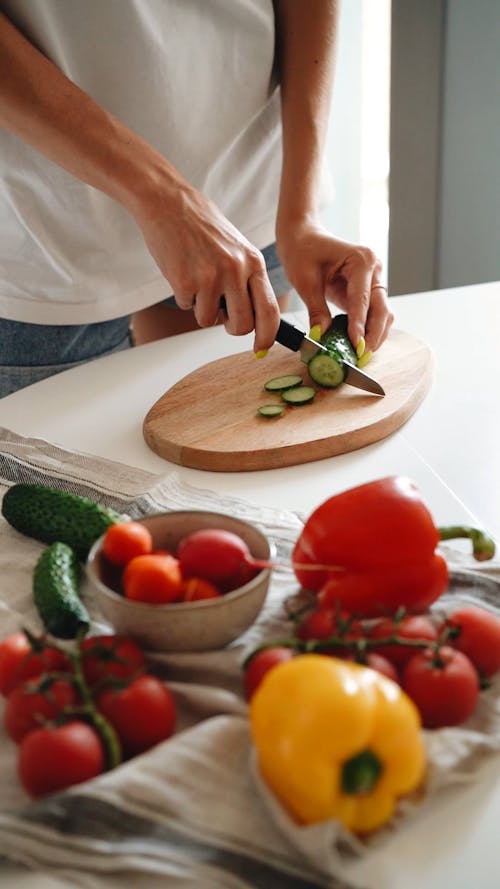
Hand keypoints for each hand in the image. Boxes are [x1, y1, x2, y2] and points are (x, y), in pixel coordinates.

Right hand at [134, 183, 279, 352]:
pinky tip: (181, 270)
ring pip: (209, 320)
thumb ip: (247, 280)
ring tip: (196, 279)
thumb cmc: (202, 226)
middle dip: (231, 328)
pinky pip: (187, 307)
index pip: (270, 311)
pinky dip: (183, 296)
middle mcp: (236, 270)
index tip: (260, 349)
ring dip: (201, 308)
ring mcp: (211, 277)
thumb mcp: (237, 248)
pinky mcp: (185, 281)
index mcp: (254, 262)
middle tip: (221, 314)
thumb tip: (253, 319)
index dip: (268, 336)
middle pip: (242, 326)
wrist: (168, 202)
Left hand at [276, 221, 393, 351]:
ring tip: (359, 355)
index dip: (359, 326)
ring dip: (374, 335)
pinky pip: (374, 313)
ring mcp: (374, 279)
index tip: (356, 347)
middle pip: (382, 309)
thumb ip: (316, 311)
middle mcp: (374, 268)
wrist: (303, 237)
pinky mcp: (368, 289)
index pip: (362, 300)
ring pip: (383, 314)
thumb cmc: (302, 252)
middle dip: (373, 335)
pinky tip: (357, 344)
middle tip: (360, 356)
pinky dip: (368, 329)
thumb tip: (322, 337)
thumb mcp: (305, 282)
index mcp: (361, 260)